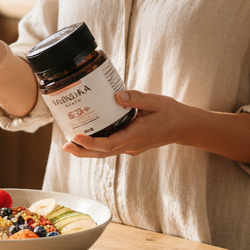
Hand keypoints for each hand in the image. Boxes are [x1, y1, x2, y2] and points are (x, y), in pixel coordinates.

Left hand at [63, 89, 196, 158]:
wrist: (184, 127)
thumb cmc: (170, 113)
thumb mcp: (156, 101)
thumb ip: (136, 98)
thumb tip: (117, 95)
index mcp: (136, 136)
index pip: (109, 144)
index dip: (91, 143)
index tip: (77, 137)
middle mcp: (131, 145)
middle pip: (102, 153)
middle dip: (83, 151)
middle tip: (66, 145)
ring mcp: (131, 147)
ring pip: (105, 153)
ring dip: (87, 150)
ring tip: (70, 145)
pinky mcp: (130, 145)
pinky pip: (110, 148)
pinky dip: (97, 145)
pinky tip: (86, 138)